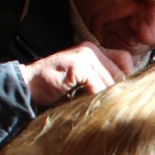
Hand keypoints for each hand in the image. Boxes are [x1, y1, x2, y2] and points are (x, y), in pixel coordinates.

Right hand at [19, 42, 134, 108]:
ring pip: (110, 82)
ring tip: (96, 105)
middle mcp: (91, 49)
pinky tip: (87, 102)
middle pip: (120, 74)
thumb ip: (100, 80)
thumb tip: (125, 93)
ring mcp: (84, 56)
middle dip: (116, 92)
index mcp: (95, 50)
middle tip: (110, 105)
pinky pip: (97, 86)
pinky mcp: (77, 65)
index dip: (124, 79)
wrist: (28, 85)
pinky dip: (95, 97)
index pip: (125, 61)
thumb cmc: (56, 87)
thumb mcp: (82, 80)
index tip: (117, 93)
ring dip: (105, 97)